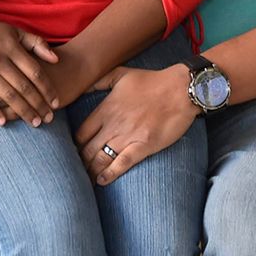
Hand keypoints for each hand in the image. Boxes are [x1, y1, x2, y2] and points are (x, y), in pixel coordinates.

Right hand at [0, 41, 77, 123]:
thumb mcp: (14, 31)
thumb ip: (36, 43)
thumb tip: (56, 59)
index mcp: (12, 48)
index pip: (35, 72)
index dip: (47, 89)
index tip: (55, 102)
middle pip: (24, 87)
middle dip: (38, 105)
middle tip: (49, 118)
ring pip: (7, 96)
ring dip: (23, 111)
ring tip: (34, 122)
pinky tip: (2, 122)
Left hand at [74, 65, 198, 184]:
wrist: (181, 90)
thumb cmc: (152, 81)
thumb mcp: (119, 74)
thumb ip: (98, 81)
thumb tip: (82, 85)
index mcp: (106, 109)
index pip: (82, 132)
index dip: (76, 144)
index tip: (74, 151)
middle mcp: (114, 124)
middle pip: (88, 149)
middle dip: (80, 161)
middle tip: (77, 169)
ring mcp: (128, 136)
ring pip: (102, 158)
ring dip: (91, 170)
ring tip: (86, 179)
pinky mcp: (144, 146)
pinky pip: (122, 164)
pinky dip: (110, 174)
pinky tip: (101, 181)